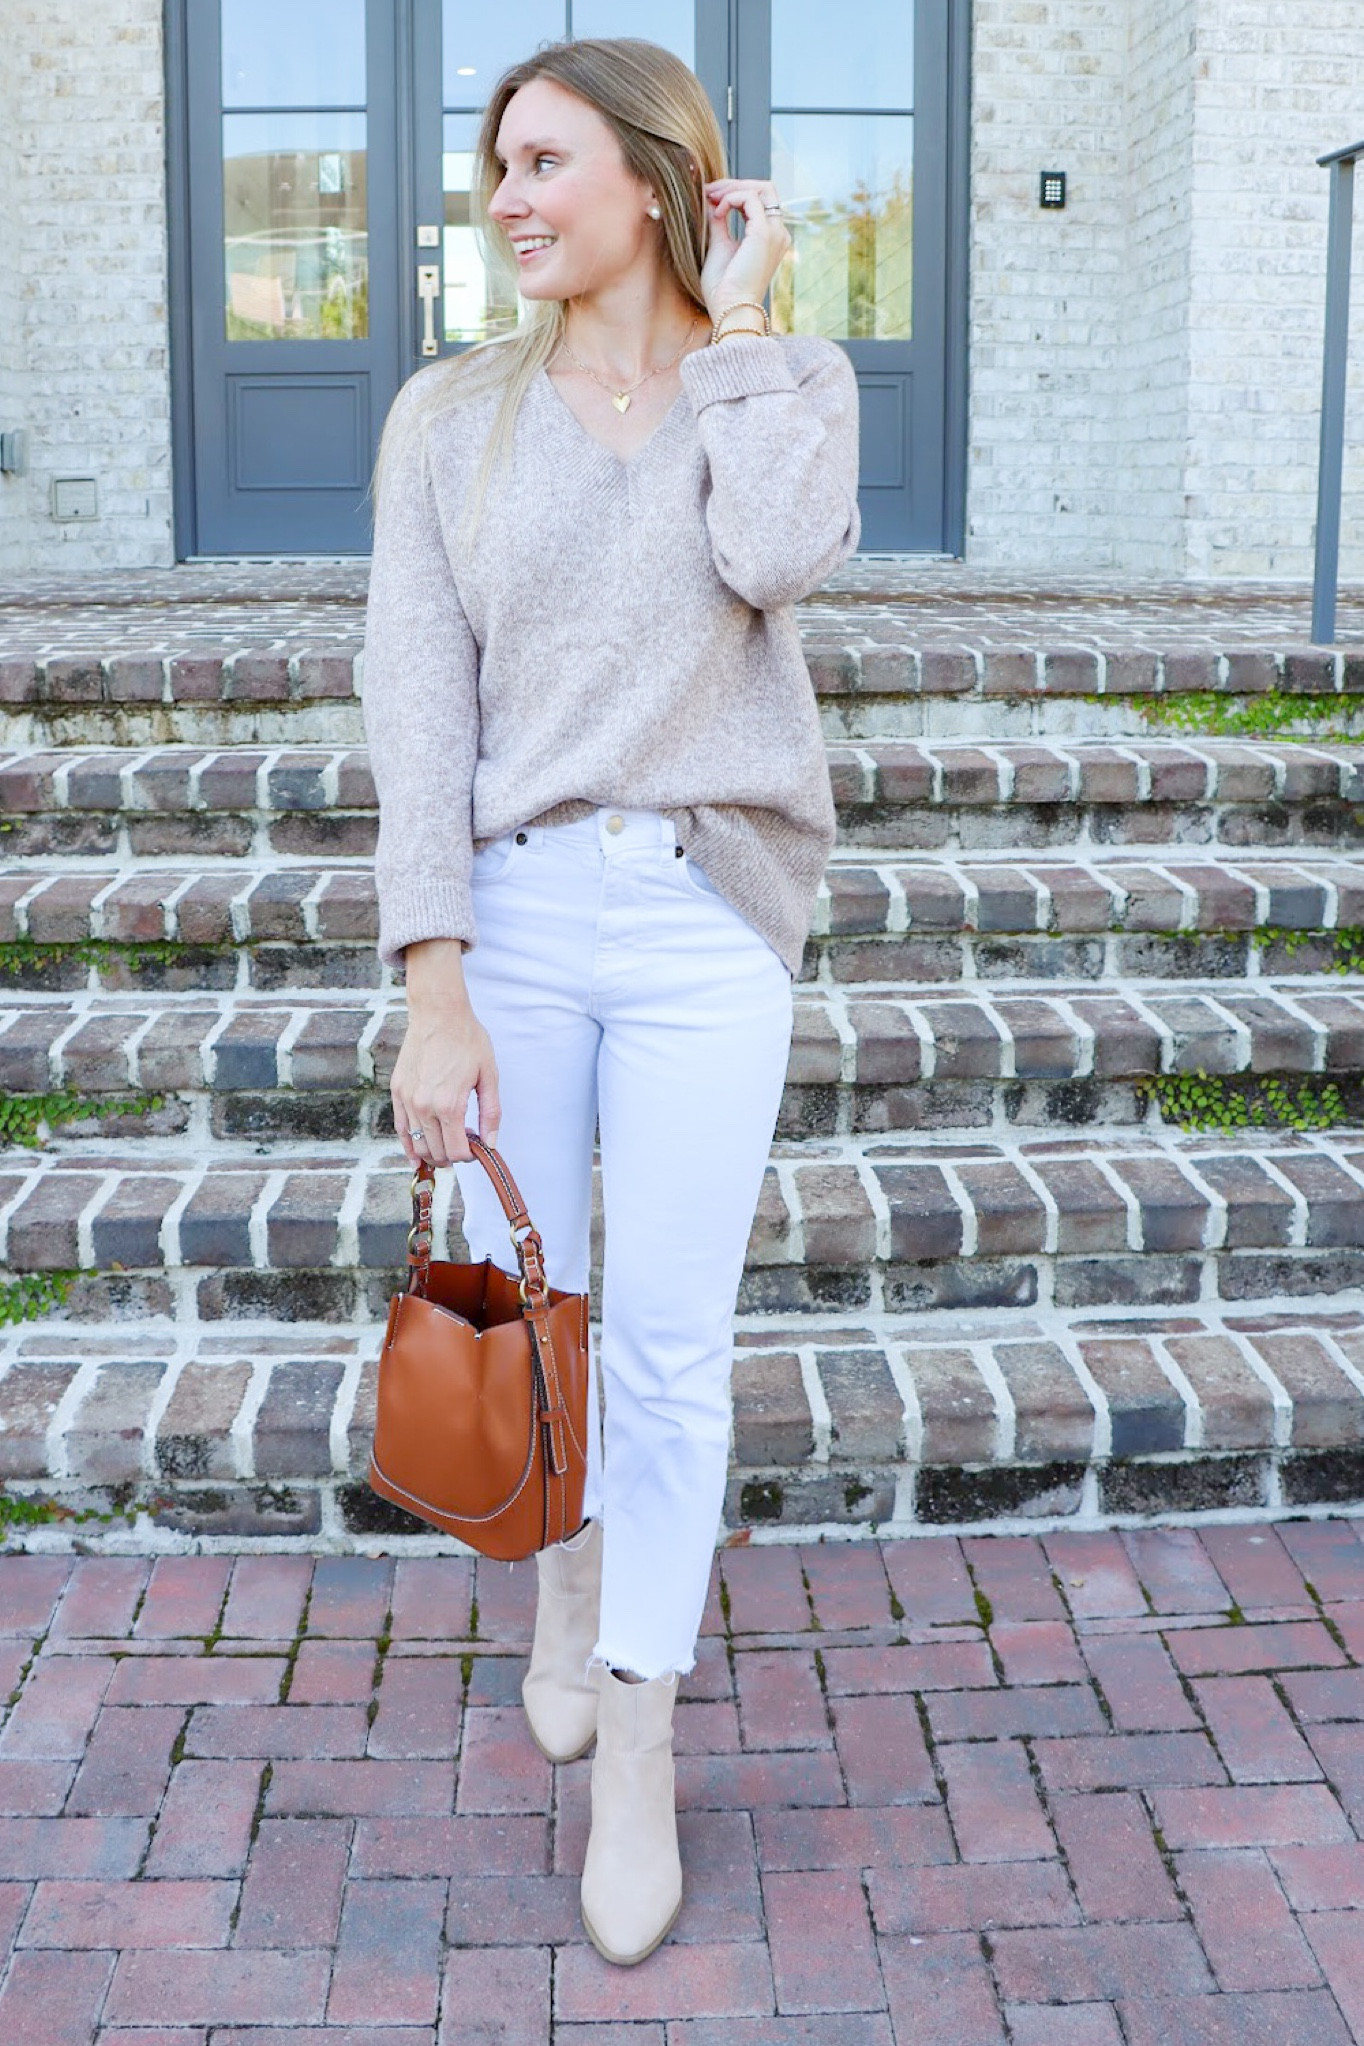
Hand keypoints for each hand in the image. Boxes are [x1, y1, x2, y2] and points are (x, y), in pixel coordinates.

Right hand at [390, 939, 500, 1167]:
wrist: (439, 1014)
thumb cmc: (467, 1040)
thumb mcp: (489, 1076)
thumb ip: (491, 1113)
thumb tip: (491, 1143)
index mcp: (449, 1105)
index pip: (456, 1151)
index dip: (468, 1156)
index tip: (476, 1148)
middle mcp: (424, 1106)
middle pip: (436, 1152)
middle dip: (452, 1156)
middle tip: (465, 1144)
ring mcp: (407, 1100)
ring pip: (417, 1144)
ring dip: (433, 1153)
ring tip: (446, 1147)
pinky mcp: (397, 1091)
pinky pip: (401, 1128)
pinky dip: (409, 1145)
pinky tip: (416, 1157)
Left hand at [699, 178, 791, 325]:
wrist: (730, 309)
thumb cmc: (724, 289)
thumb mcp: (720, 247)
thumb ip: (719, 224)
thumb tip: (712, 202)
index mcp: (771, 238)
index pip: (761, 201)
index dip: (736, 192)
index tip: (711, 197)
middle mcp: (778, 233)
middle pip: (765, 189)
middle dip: (735, 184)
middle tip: (710, 190)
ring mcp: (774, 233)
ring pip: (761, 189)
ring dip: (732, 188)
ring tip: (711, 197)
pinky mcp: (764, 234)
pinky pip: (750, 198)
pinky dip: (731, 198)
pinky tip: (717, 211)